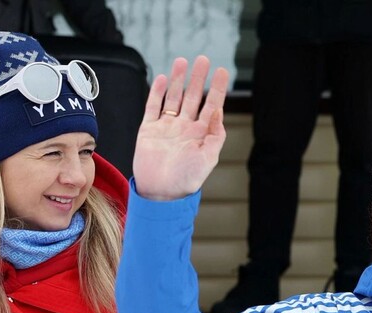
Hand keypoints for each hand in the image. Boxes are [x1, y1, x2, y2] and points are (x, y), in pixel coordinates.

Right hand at [132, 55, 229, 200]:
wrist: (160, 193)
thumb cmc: (186, 181)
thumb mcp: (208, 159)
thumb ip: (216, 135)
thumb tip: (219, 111)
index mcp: (200, 134)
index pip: (212, 106)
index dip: (217, 88)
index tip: (222, 71)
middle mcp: (184, 128)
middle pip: (193, 97)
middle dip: (198, 78)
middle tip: (203, 59)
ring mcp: (166, 127)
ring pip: (174, 97)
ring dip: (179, 80)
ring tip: (183, 61)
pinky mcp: (149, 130)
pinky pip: (153, 106)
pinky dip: (157, 92)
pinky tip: (164, 79)